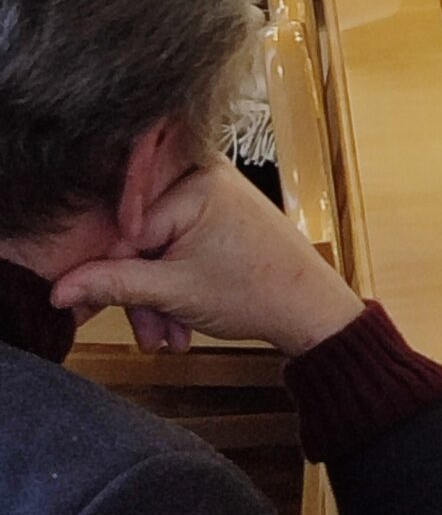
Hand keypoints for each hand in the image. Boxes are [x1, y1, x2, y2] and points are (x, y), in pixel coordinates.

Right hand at [50, 157, 364, 358]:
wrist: (309, 307)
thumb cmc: (254, 291)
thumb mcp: (173, 291)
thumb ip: (112, 285)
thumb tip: (57, 290)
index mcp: (194, 181)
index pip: (125, 230)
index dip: (109, 275)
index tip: (88, 310)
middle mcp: (202, 175)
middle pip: (141, 239)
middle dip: (140, 294)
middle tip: (147, 337)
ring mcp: (213, 192)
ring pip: (159, 248)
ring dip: (158, 298)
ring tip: (169, 339)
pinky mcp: (218, 211)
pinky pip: (179, 245)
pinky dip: (175, 285)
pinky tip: (181, 322)